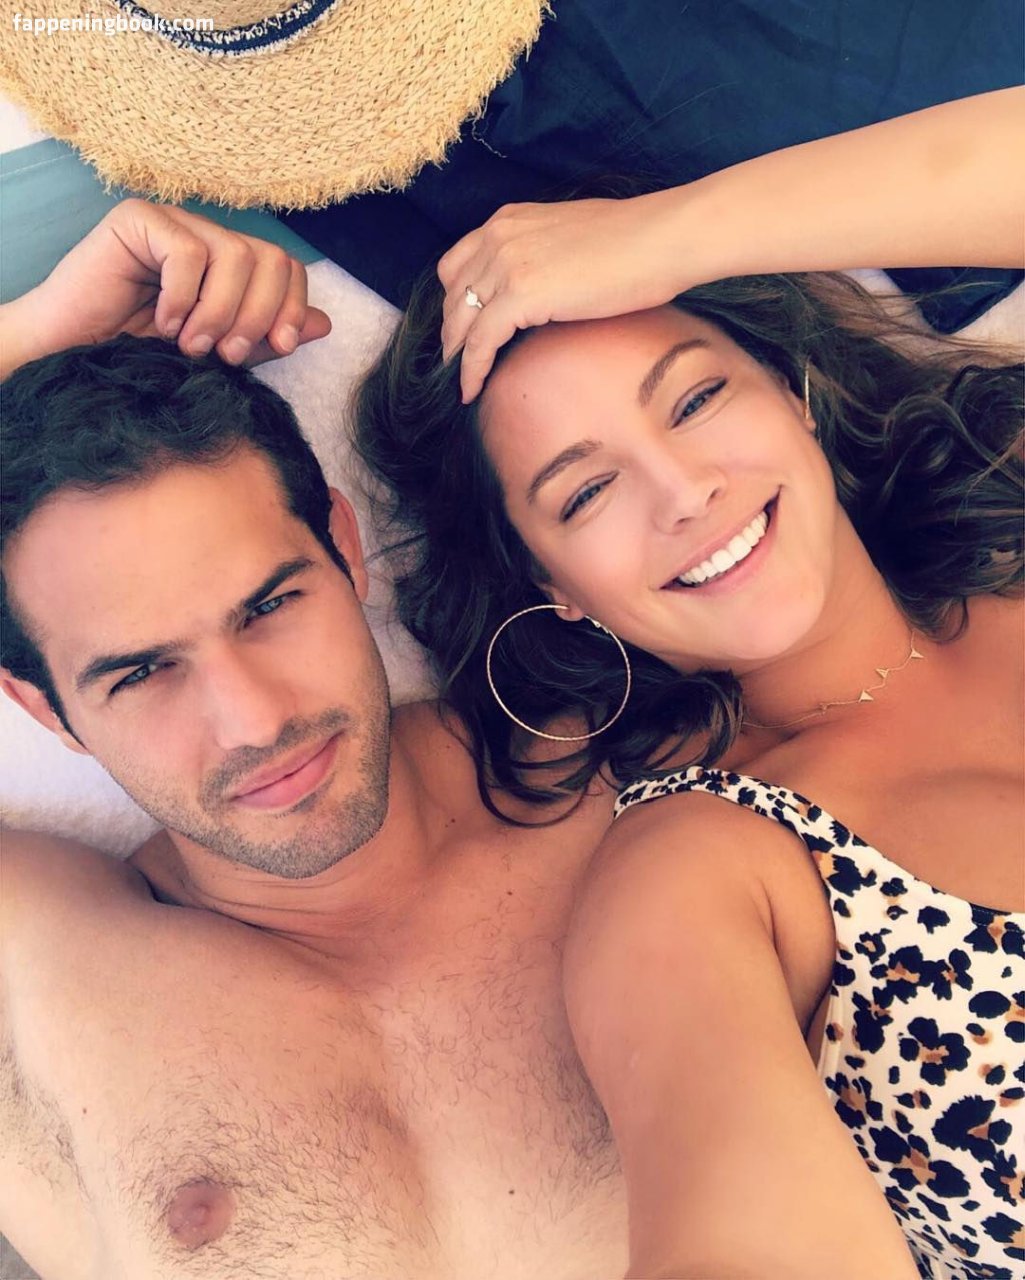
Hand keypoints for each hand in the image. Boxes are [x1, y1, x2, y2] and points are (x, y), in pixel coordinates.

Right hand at [11, 199, 330, 372]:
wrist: (77, 360)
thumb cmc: (144, 358)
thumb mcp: (220, 353)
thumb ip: (268, 338)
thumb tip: (323, 323)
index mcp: (230, 265)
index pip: (286, 267)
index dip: (290, 306)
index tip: (276, 347)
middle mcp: (207, 237)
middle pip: (269, 257)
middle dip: (257, 314)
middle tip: (227, 354)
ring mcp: (173, 223)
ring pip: (234, 254)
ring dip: (218, 312)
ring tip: (190, 343)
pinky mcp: (138, 220)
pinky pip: (187, 253)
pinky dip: (181, 297)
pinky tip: (161, 320)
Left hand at [438, 193, 683, 400]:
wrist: (663, 239)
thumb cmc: (634, 243)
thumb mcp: (569, 239)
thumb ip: (541, 257)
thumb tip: (542, 289)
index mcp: (509, 220)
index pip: (457, 264)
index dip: (454, 301)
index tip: (460, 329)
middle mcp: (499, 237)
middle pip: (452, 294)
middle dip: (453, 331)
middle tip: (457, 363)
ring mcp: (507, 264)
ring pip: (461, 320)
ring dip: (458, 356)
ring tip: (462, 382)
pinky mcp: (521, 295)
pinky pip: (480, 342)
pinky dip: (472, 370)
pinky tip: (472, 391)